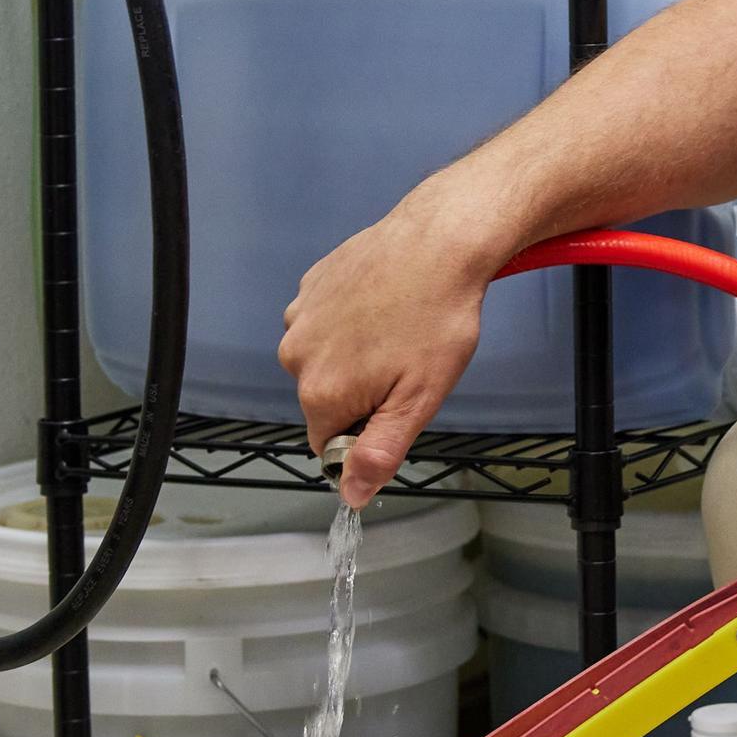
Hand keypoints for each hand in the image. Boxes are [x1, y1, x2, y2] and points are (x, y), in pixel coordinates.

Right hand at [280, 189, 504, 503]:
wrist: (439, 241)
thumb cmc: (437, 319)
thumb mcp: (417, 400)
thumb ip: (379, 452)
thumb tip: (350, 494)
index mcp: (320, 393)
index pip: (329, 443)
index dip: (366, 433)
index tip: (396, 404)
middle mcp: (297, 355)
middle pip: (325, 400)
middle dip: (360, 392)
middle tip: (406, 363)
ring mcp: (300, 316)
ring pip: (324, 358)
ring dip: (354, 354)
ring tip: (397, 330)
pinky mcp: (311, 285)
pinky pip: (326, 320)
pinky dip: (350, 319)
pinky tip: (384, 304)